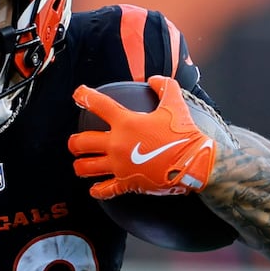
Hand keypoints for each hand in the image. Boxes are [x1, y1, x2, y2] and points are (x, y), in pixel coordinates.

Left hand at [69, 75, 216, 198]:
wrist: (195, 162)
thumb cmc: (184, 133)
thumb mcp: (175, 105)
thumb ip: (165, 88)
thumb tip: (155, 79)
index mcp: (126, 122)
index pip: (98, 104)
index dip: (84, 96)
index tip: (78, 94)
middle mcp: (117, 144)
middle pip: (81, 142)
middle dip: (74, 142)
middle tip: (76, 143)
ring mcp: (119, 165)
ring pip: (85, 167)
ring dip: (81, 165)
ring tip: (82, 163)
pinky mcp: (126, 182)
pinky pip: (104, 190)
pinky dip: (97, 191)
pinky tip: (95, 189)